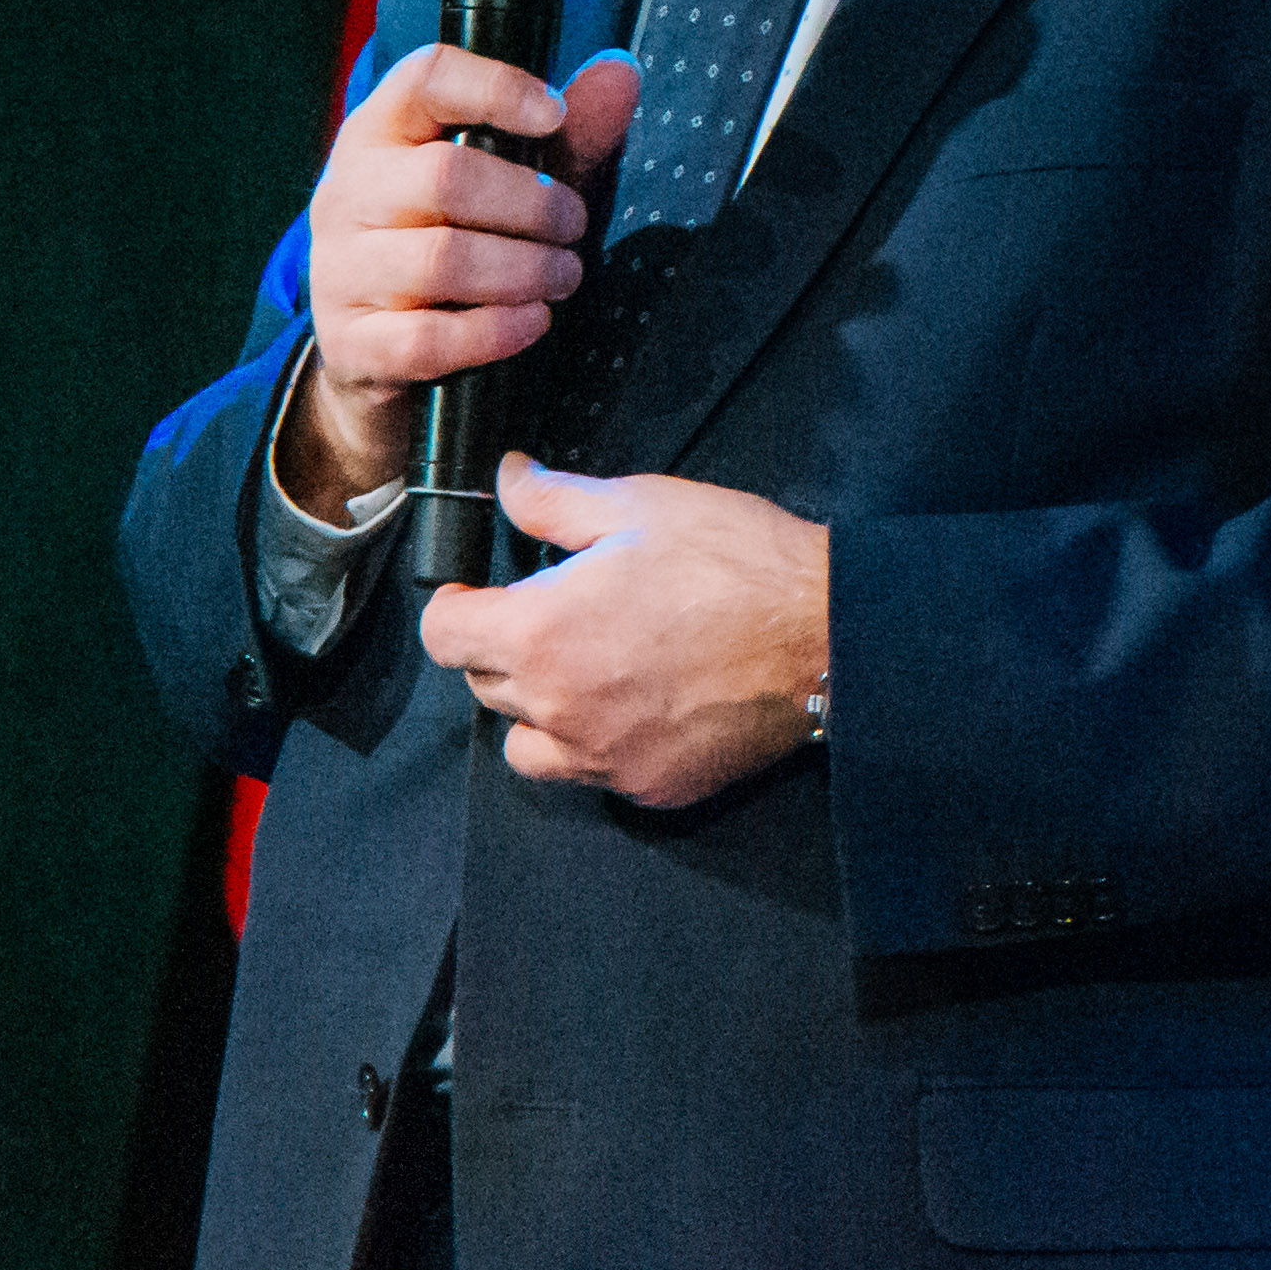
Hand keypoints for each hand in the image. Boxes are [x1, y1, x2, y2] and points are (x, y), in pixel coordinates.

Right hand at [277, 46, 642, 516]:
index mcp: (381, 131)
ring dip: (524, 270)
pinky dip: (495, 331)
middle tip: (575, 226)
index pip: (424, 79)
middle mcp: (347, 191)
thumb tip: (621, 72)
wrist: (378, 353)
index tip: (555, 116)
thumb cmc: (452, 241)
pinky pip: (427, 338)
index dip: (495, 89)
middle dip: (533, 205)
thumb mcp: (511, 181)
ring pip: (440, 260)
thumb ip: (568, 131)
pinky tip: (533, 321)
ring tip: (563, 275)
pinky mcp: (350, 343)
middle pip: (445, 177)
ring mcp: (339, 270)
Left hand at [418, 451, 827, 810]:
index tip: (476, 593)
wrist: (826, 637)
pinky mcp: (649, 787)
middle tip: (556, 611)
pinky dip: (597, 743)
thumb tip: (507, 482)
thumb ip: (554, 501)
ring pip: (527, 746)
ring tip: (585, 668)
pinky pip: (592, 773)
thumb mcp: (639, 504)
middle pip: (484, 688)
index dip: (454, 606)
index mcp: (541, 634)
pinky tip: (639, 702)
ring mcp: (604, 759)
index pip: (444, 637)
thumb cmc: (735, 563)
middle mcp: (559, 710)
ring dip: (538, 708)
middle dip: (503, 647)